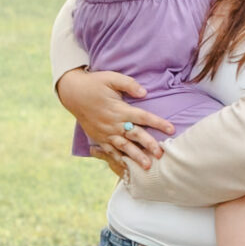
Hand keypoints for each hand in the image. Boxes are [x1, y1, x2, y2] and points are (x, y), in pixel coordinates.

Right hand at [57, 69, 173, 168]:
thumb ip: (129, 84)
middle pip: (135, 135)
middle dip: (149, 145)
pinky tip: (127, 168)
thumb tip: (144, 93)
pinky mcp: (99, 138)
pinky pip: (110, 151)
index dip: (158, 123)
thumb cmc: (95, 83)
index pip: (143, 117)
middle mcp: (113, 123)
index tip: (171, 129)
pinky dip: (118, 160)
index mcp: (120, 109)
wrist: (73, 93)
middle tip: (161, 154)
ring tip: (147, 166)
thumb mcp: (111, 78)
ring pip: (124, 147)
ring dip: (136, 157)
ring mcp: (105, 132)